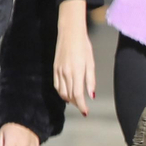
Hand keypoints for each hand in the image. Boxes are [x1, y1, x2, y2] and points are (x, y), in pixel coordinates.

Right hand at [54, 0, 95, 116]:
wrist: (69, 33)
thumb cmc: (84, 46)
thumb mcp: (91, 63)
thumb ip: (90, 80)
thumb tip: (91, 95)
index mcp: (76, 72)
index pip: (77, 94)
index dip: (81, 105)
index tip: (86, 112)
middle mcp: (66, 73)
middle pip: (69, 95)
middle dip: (76, 104)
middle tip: (83, 108)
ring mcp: (58, 71)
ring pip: (61, 92)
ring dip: (69, 99)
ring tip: (76, 102)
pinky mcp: (54, 68)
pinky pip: (56, 85)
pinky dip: (61, 92)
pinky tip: (67, 94)